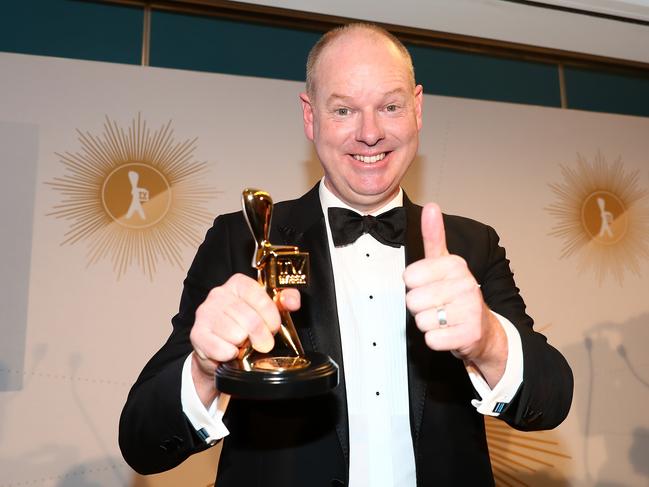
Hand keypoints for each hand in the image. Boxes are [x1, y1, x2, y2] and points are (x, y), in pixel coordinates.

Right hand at [189, 273, 299, 404]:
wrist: (220, 351)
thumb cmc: (245, 327)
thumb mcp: (268, 311)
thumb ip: (284, 301)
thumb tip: (292, 301)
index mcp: (237, 284)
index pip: (259, 296)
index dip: (271, 316)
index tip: (273, 327)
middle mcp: (219, 294)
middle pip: (250, 319)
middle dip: (261, 336)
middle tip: (262, 343)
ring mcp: (205, 313)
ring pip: (236, 334)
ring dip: (244, 345)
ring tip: (242, 344)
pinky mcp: (197, 333)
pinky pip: (221, 348)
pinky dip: (230, 354)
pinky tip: (230, 351)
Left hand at [402, 203, 506, 386]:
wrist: (483, 329)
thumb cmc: (456, 294)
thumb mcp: (445, 263)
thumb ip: (434, 236)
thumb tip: (431, 206)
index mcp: (455, 264)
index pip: (408, 277)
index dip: (415, 286)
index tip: (431, 286)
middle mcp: (465, 284)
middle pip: (412, 301)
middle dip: (420, 307)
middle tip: (438, 306)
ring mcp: (469, 310)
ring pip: (421, 321)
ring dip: (429, 324)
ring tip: (445, 318)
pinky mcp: (469, 335)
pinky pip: (431, 339)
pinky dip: (437, 340)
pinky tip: (450, 333)